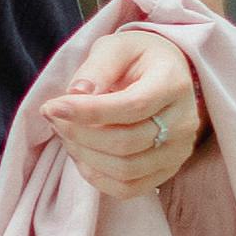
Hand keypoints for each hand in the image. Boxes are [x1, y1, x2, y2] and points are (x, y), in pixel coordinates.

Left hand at [45, 28, 206, 195]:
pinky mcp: (167, 171)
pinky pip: (128, 188)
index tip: (52, 107)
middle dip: (79, 133)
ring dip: (84, 155)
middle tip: (53, 117)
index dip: (88, 111)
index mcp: (173, 84)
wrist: (166, 74)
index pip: (131, 106)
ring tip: (65, 132)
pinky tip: (81, 154)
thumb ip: (97, 67)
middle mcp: (184, 122)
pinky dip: (97, 176)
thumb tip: (76, 94)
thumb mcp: (116, 47)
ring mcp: (178, 151)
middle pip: (126, 142)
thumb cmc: (137, 58)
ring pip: (125, 169)